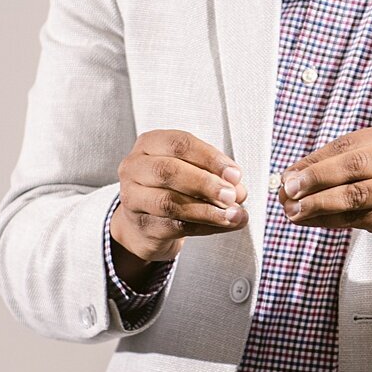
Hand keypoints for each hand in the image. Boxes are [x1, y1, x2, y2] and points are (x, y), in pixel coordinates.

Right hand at [111, 129, 247, 279]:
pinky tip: (222, 225)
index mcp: (149, 144)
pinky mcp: (141, 225)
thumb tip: (239, 190)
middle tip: (232, 195)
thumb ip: (215, 176)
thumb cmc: (172, 188)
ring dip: (207, 210)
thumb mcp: (192, 171)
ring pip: (169, 202)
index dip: (210, 158)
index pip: (179, 144)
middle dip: (206, 184)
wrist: (145, 223)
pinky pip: (174, 226)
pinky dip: (204, 226)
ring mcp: (133, 198)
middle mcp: (135, 168)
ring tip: (233, 215)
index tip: (234, 174)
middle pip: (169, 171)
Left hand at [279, 127, 371, 269]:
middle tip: (288, 189)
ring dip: (318, 203)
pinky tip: (313, 221)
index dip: (313, 160)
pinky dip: (330, 220)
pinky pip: (359, 217)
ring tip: (294, 210)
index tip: (289, 174)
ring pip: (354, 194)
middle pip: (351, 165)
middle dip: (314, 178)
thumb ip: (342, 171)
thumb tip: (293, 177)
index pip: (347, 145)